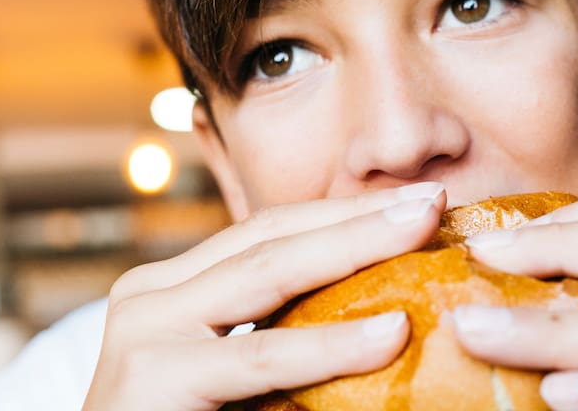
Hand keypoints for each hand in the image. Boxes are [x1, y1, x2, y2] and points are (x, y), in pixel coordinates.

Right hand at [82, 182, 445, 409]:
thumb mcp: (236, 379)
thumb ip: (284, 339)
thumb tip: (389, 322)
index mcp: (174, 290)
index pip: (270, 233)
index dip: (345, 213)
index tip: (416, 202)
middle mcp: (151, 297)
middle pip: (272, 237)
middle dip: (358, 215)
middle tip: (433, 198)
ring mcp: (144, 331)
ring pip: (266, 273)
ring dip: (353, 247)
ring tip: (423, 231)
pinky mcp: (151, 379)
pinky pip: (259, 357)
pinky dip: (329, 346)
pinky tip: (389, 333)